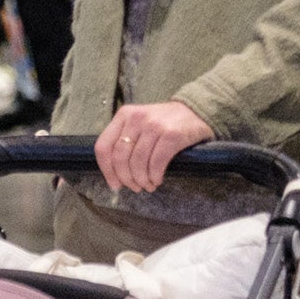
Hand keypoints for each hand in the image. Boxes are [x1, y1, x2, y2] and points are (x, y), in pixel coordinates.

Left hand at [95, 100, 212, 193]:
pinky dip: (155, 176)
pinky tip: (158, 179)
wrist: (196, 111)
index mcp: (124, 115)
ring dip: (142, 180)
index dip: (107, 170)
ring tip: (148, 185)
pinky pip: (156, 163)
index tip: (115, 184)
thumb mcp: (139, 123)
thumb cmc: (165, 123)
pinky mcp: (172, 135)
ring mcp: (154, 125)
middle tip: (135, 187)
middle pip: (120, 158)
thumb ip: (124, 140)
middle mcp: (137, 118)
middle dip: (126, 179)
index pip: (103, 146)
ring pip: (138, 163)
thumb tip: (115, 174)